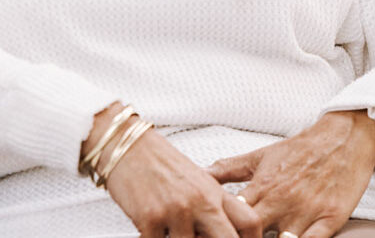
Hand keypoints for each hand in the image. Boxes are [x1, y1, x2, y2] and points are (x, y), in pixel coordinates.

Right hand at [85, 106, 260, 237]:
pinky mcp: (149, 218)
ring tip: (171, 230)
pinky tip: (152, 230)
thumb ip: (212, 206)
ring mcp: (175, 211)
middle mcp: (199, 202)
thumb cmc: (158, 162)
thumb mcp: (196, 180)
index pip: (250, 223)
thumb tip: (220, 231)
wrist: (125, 145)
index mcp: (214, 192)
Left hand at [206, 111, 374, 237]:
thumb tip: (199, 174)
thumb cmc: (299, 149)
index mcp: (261, 187)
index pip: (231, 216)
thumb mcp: (259, 156)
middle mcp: (280, 202)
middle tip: (235, 236)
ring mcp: (305, 213)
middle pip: (251, 233)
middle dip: (242, 237)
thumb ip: (227, 169)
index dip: (221, 227)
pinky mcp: (330, 220)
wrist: (342, 138)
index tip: (215, 230)